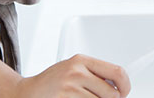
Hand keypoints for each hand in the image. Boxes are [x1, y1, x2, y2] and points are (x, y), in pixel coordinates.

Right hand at [14, 54, 129, 97]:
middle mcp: (76, 72)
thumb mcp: (73, 69)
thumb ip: (94, 73)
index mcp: (81, 61)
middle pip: (111, 93)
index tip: (125, 91)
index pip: (116, 71)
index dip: (125, 85)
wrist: (27, 92)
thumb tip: (119, 84)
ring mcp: (70, 88)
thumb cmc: (52, 82)